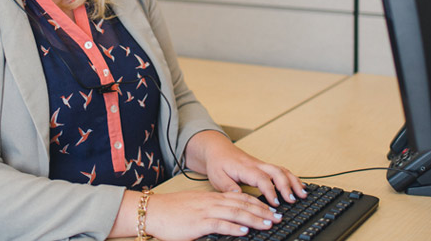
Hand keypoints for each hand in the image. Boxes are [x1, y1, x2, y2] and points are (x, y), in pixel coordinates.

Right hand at [144, 190, 281, 240]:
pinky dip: (234, 228)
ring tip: (268, 223)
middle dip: (262, 211)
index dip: (257, 203)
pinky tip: (245, 231)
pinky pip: (220, 224)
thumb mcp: (195, 209)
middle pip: (243, 204)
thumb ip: (211, 213)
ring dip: (254, 219)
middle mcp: (212, 203)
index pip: (240, 198)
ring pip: (236, 213)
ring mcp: (206, 212)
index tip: (270, 210)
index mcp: (212, 199)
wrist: (153, 210)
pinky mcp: (198, 223)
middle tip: (278, 217)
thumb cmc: (172, 212)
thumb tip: (227, 221)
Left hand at [185, 131, 307, 206]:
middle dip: (287, 186)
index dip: (270, 191)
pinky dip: (292, 178)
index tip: (275, 203)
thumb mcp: (217, 176)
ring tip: (303, 194)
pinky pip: (282, 170)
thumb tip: (238, 195)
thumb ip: (227, 187)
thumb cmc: (218, 163)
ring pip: (282, 170)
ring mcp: (262, 165)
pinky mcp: (265, 167)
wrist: (218, 149)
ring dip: (293, 182)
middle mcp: (257, 165)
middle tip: (293, 200)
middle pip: (277, 172)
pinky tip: (299, 187)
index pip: (261, 178)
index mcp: (245, 168)